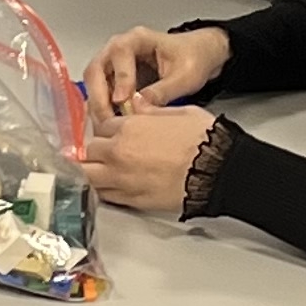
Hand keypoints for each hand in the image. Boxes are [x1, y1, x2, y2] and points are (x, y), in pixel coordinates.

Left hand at [81, 101, 212, 214]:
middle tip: (105, 154)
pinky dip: (102, 191)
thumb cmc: (205, 140)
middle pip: (90, 151)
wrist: (217, 171)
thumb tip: (138, 105)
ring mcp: (121, 178)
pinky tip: (108, 188)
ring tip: (97, 173)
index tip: (112, 135)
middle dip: (96, 151)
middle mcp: (118, 152)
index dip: (107, 131)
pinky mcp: (130, 200)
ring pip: (88, 176)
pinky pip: (103, 195)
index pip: (100, 127)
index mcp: (129, 127)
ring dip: (91, 173)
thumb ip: (151, 109)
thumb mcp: (179, 112)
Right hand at [89, 23, 228, 114]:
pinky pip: (101, 93)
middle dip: (100, 97)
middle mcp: (119, 48)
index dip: (120, 78)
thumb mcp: (185, 76)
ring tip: (109, 126)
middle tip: (108, 121)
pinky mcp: (114, 79)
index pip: (119, 54)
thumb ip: (162, 91)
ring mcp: (113, 63)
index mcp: (137, 39)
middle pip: (96, 70)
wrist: (198, 56)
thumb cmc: (193, 58)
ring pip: (94, 83)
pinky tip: (112, 124)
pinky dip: (103, 108)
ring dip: (98, 105)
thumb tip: (140, 107)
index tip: (123, 101)